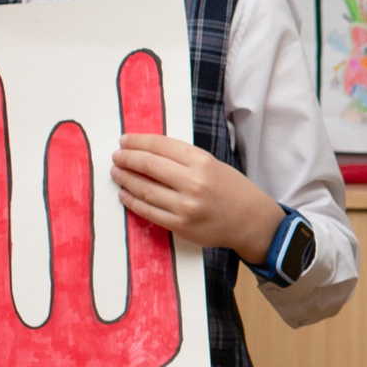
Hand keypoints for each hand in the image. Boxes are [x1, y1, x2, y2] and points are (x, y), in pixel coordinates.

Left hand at [111, 134, 278, 263]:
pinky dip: (133, 202)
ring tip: (116, 172)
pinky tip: (125, 194)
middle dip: (127, 158)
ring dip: (126, 179)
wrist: (250, 221)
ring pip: (145, 189)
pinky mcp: (181, 226)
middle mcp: (194, 183)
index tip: (125, 140)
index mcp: (202, 162)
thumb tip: (147, 150)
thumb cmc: (230, 189)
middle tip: (116, 156)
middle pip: (149, 165)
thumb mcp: (213, 164)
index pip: (161, 146)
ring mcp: (186, 206)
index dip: (139, 141)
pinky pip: (149, 212)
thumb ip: (183, 158)